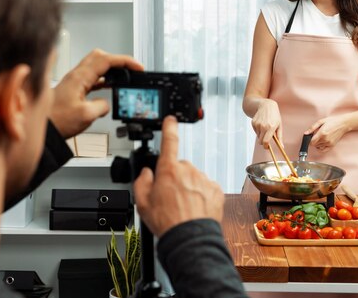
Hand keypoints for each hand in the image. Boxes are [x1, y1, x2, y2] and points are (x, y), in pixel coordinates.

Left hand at [50, 49, 142, 137]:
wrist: (43, 129)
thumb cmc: (56, 121)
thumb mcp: (86, 115)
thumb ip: (102, 106)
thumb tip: (106, 104)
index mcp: (80, 77)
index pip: (106, 60)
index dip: (124, 61)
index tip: (137, 66)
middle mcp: (76, 76)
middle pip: (100, 57)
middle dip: (118, 60)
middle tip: (131, 69)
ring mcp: (74, 81)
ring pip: (96, 66)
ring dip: (112, 69)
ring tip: (124, 77)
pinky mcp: (73, 89)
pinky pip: (92, 78)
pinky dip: (104, 79)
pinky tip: (110, 87)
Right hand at [133, 116, 223, 236]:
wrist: (190, 238)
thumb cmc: (167, 222)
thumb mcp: (142, 203)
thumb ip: (142, 182)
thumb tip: (146, 174)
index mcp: (168, 170)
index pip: (169, 141)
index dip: (169, 128)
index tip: (171, 120)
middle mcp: (188, 170)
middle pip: (179, 167)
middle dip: (175, 178)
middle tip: (170, 197)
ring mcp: (203, 179)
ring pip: (194, 178)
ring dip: (189, 188)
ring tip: (183, 207)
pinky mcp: (216, 189)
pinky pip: (206, 188)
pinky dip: (201, 196)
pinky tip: (195, 209)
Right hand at [251, 99, 281, 147]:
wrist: (266, 105)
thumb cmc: (274, 115)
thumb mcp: (279, 125)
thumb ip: (280, 137)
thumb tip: (282, 147)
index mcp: (271, 127)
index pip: (265, 141)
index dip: (266, 146)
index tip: (267, 147)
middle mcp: (263, 126)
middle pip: (260, 141)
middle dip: (264, 142)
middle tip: (267, 138)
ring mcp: (257, 124)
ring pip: (258, 136)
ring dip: (261, 135)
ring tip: (265, 127)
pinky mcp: (253, 122)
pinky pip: (255, 131)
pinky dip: (258, 130)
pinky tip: (262, 124)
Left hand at [304, 115, 350, 152]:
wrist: (343, 124)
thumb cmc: (333, 121)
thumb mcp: (321, 121)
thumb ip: (312, 128)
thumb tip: (306, 133)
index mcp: (322, 133)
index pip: (311, 142)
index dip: (309, 140)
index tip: (310, 137)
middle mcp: (325, 139)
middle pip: (314, 145)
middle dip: (313, 141)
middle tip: (316, 136)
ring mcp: (329, 143)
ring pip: (318, 147)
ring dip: (317, 144)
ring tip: (320, 138)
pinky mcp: (332, 145)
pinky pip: (323, 150)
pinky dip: (320, 148)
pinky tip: (321, 143)